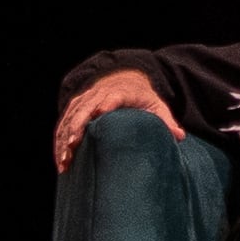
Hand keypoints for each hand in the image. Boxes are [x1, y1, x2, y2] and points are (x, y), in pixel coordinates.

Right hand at [51, 69, 178, 174]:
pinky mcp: (75, 106)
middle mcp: (99, 93)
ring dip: (64, 139)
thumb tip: (180, 137)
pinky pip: (63, 123)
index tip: (99, 115)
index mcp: (122, 92)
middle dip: (77, 128)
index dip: (105, 105)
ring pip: (70, 118)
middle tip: (72, 148)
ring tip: (64, 162)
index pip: (112, 97)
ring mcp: (85, 99)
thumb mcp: (156, 106)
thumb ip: (166, 121)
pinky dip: (59, 140)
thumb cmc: (142, 98)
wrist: (124, 79)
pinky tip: (60, 159)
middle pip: (85, 109)